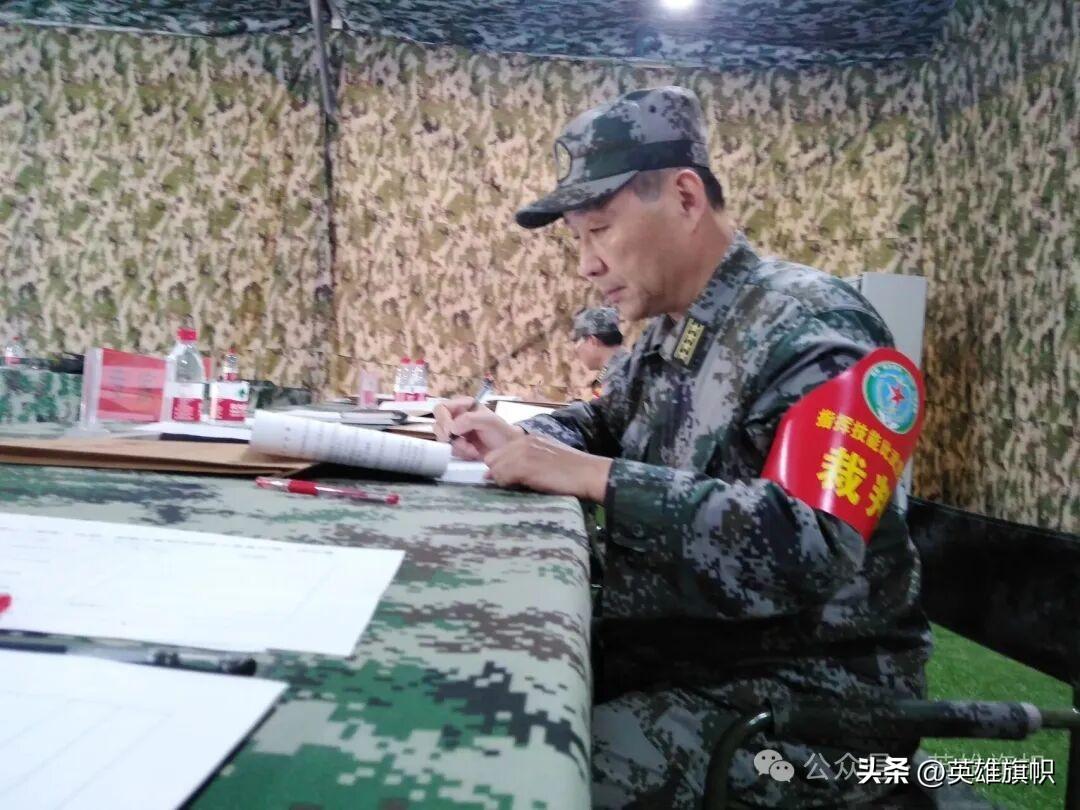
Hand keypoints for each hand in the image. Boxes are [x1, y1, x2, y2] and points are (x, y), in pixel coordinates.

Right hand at [433, 397, 522, 459]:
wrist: (508, 450)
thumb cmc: (501, 432)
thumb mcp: (489, 421)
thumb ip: (470, 419)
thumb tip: (452, 428)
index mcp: (464, 405)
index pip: (441, 408)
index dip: (443, 420)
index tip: (451, 432)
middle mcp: (457, 416)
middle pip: (438, 424)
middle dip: (449, 437)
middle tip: (462, 443)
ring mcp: (456, 431)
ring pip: (442, 439)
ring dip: (457, 446)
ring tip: (473, 449)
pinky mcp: (458, 445)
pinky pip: (449, 449)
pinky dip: (461, 453)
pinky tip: (473, 452)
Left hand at [484, 433, 611, 500]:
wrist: (589, 473)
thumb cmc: (572, 470)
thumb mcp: (546, 457)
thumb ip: (525, 459)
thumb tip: (500, 472)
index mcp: (528, 438)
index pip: (498, 451)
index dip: (500, 466)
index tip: (508, 478)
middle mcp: (523, 441)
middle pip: (492, 459)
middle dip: (498, 473)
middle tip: (512, 484)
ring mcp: (523, 452)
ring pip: (495, 469)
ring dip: (503, 480)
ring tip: (520, 487)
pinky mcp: (524, 465)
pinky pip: (502, 477)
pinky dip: (507, 485)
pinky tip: (523, 488)